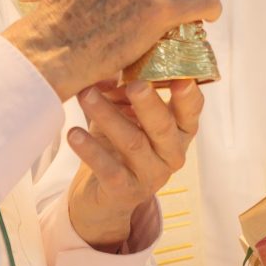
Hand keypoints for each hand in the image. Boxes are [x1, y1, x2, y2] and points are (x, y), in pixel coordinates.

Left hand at [67, 80, 203, 250]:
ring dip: (108, 116)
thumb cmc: (118, 144)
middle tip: (134, 85)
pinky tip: (74, 133)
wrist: (103, 197)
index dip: (188, 95)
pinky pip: (109, 169)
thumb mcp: (125, 113)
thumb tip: (105, 69)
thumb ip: (122, 90)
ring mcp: (151, 175)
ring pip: (133, 143)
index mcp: (179, 130)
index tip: (181, 78)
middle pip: (163, 126)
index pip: (192, 110)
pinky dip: (91, 150)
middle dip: (149, 104)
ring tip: (86, 96)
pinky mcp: (126, 191)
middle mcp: (172, 154)